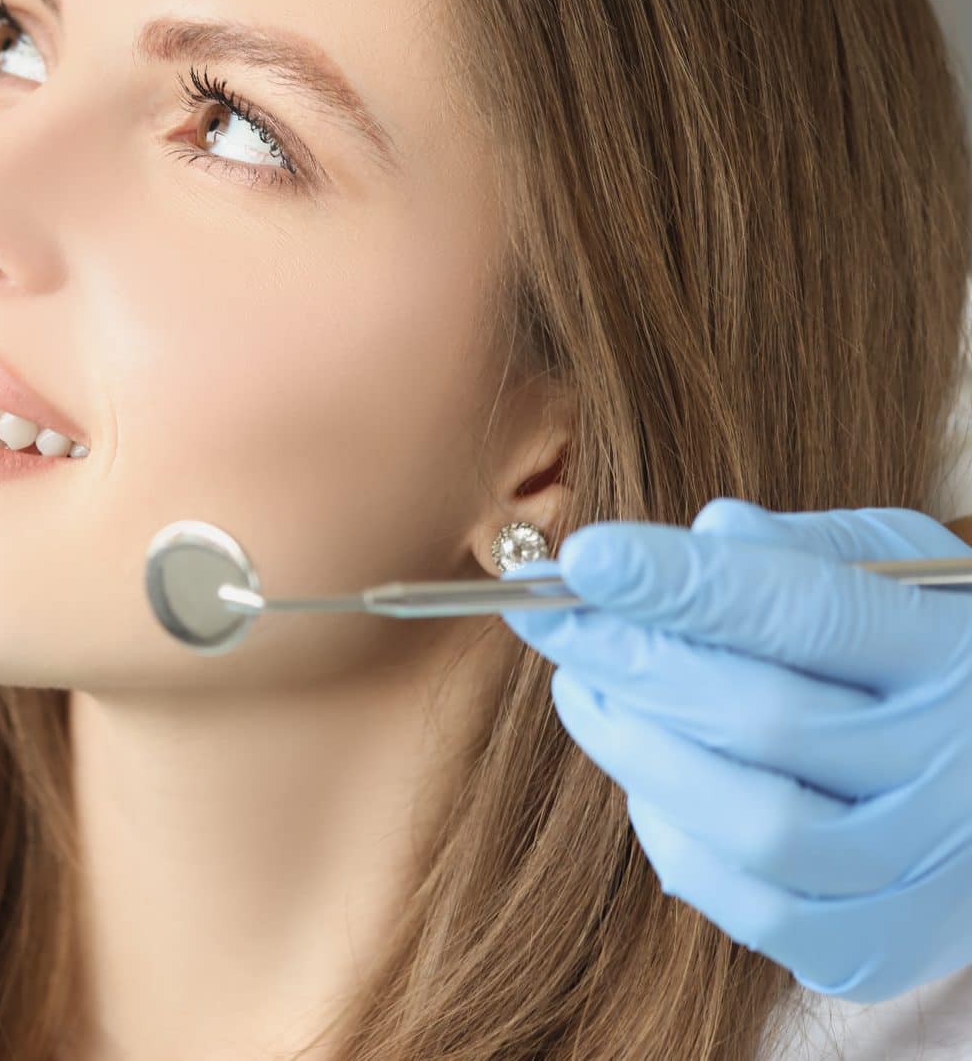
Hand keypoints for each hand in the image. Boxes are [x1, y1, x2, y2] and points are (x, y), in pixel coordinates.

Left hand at [504, 499, 971, 1002]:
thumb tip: (706, 532)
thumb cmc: (938, 658)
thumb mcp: (906, 576)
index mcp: (957, 658)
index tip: (583, 555)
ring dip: (638, 752)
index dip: (685, 584)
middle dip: (630, 662)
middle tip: (549, 618)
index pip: (809, 613)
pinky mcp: (883, 949)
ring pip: (752, 825)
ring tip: (583, 690)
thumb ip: (805, 551)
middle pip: (763, 719)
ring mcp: (926, 871)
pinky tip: (647, 782)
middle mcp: (954, 770)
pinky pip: (751, 907)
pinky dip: (676, 840)